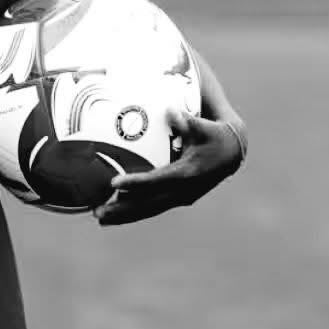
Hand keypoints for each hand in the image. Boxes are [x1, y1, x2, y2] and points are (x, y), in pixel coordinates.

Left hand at [94, 109, 244, 226]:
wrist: (231, 153)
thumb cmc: (213, 135)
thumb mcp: (203, 127)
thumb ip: (187, 121)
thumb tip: (171, 111)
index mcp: (188, 173)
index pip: (157, 180)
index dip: (136, 183)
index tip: (113, 184)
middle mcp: (183, 191)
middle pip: (149, 203)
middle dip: (122, 209)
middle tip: (97, 212)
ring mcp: (181, 197)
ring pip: (149, 209)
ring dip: (124, 215)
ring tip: (99, 217)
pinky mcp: (178, 198)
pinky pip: (153, 206)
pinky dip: (134, 211)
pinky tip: (115, 213)